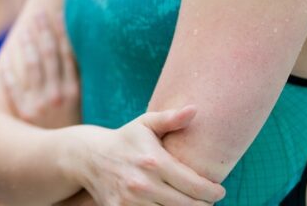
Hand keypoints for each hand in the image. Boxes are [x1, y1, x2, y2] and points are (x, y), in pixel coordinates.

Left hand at [1, 11, 79, 128]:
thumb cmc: (77, 137)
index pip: (68, 55)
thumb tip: (86, 64)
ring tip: (23, 31)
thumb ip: (83, 90)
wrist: (66, 166)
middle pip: (49, 55)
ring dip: (27, 46)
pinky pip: (13, 89)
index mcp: (75, 93)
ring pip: (32, 67)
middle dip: (44, 32)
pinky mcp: (24, 115)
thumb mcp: (87, 113)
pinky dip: (9, 75)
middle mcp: (58, 96)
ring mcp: (40, 104)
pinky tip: (5, 61)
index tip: (58, 15)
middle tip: (38, 14)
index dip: (61, 33)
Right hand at [75, 106, 224, 205]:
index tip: (218, 191)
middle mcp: (143, 184)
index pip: (196, 187)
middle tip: (206, 200)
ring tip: (190, 202)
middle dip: (204, 204)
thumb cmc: (125, 139)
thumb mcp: (145, 124)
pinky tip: (169, 205)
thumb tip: (195, 109)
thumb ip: (170, 119)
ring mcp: (130, 201)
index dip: (213, 193)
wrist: (88, 157)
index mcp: (154, 161)